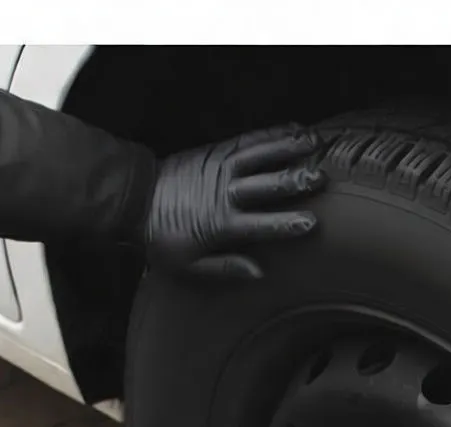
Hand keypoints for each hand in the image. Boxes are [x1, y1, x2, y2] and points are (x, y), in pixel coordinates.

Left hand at [144, 124, 325, 279]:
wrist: (130, 200)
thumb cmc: (160, 238)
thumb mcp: (188, 266)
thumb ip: (225, 268)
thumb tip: (259, 271)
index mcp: (220, 224)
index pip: (260, 224)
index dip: (286, 223)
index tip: (311, 223)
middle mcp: (223, 192)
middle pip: (264, 185)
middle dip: (293, 180)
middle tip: (319, 178)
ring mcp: (219, 168)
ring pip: (259, 155)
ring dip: (288, 148)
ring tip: (314, 143)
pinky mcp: (214, 151)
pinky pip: (247, 141)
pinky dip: (270, 135)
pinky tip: (291, 131)